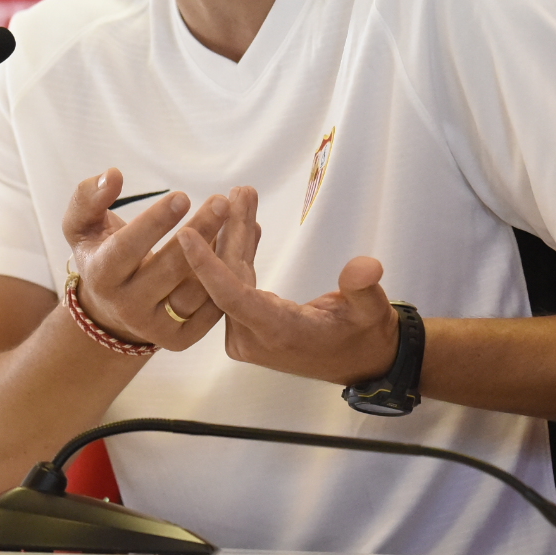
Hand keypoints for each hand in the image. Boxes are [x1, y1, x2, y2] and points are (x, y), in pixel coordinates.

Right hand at [63, 168, 236, 350]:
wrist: (111, 307)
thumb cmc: (101, 252)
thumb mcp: (81, 225)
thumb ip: (88, 197)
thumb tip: (113, 175)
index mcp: (101, 275)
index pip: (128, 248)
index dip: (155, 222)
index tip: (183, 195)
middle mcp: (127, 306)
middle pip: (170, 268)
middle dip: (200, 232)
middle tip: (222, 201)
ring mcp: (155, 327)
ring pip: (197, 290)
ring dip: (222, 253)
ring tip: (237, 218)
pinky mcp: (180, 339)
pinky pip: (211, 308)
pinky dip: (228, 276)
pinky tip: (238, 245)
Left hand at [176, 193, 398, 384]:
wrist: (362, 363)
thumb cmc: (366, 336)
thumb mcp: (371, 312)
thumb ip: (364, 288)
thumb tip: (366, 266)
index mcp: (277, 332)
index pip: (231, 296)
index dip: (206, 264)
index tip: (184, 233)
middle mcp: (252, 336)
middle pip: (230, 277)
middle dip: (232, 230)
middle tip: (239, 191)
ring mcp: (246, 333)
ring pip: (231, 277)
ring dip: (236, 237)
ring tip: (242, 196)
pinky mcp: (246, 325)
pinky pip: (236, 283)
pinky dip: (242, 253)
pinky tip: (248, 225)